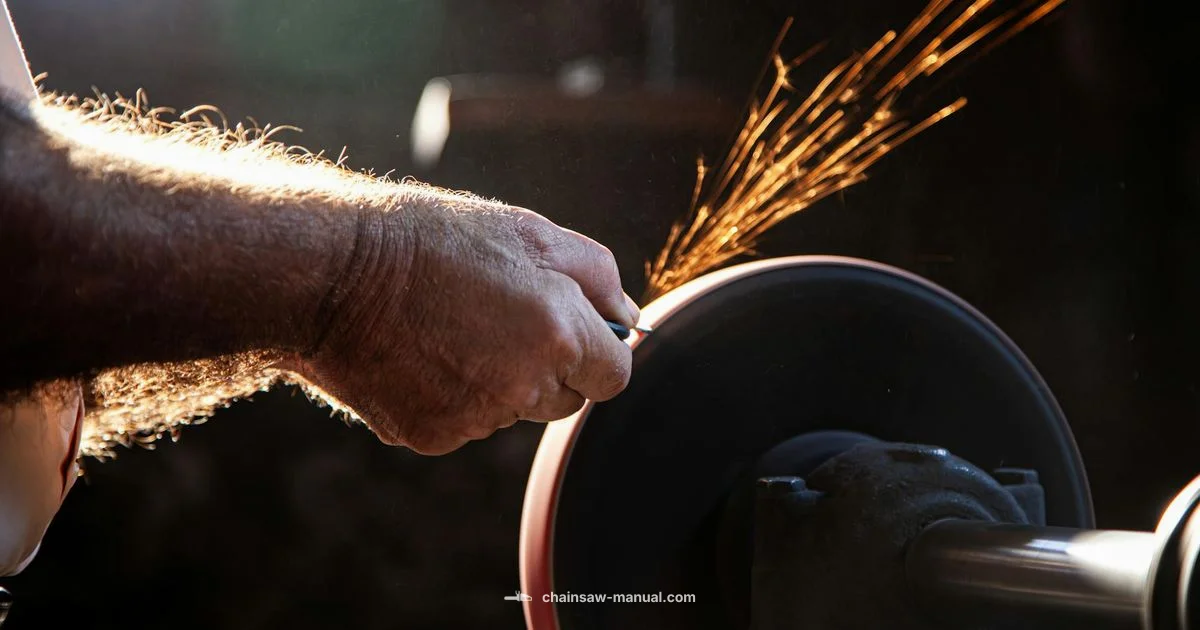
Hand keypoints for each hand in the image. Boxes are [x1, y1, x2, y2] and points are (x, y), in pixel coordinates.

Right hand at [290, 193, 638, 454]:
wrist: (330, 273)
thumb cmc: (432, 239)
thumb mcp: (527, 231)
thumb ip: (596, 277)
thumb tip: (628, 319)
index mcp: (558, 331)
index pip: (614, 376)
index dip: (596, 353)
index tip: (570, 333)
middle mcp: (524, 383)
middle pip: (565, 400)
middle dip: (548, 368)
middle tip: (497, 319)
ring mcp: (476, 416)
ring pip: (511, 412)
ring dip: (496, 380)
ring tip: (447, 328)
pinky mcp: (433, 436)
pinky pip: (463, 424)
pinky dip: (450, 397)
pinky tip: (419, 353)